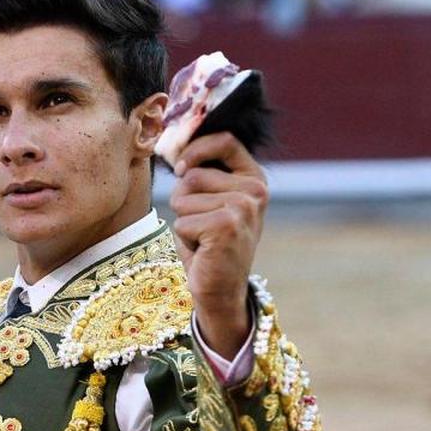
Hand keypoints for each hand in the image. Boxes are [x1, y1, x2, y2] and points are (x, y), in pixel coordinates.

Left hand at [169, 132, 267, 357]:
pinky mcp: (226, 226)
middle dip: (183, 201)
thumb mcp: (209, 201)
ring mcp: (243, 207)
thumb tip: (175, 149)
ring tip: (202, 237)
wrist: (221, 289)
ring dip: (183, 220)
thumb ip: (200, 173)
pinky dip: (184, 238)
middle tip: (201, 226)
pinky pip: (181, 221)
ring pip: (183, 198)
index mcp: (253, 178)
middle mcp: (255, 190)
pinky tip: (203, 249)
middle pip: (191, 174)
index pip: (225, 141)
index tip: (180, 168)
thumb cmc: (208, 244)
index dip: (195, 149)